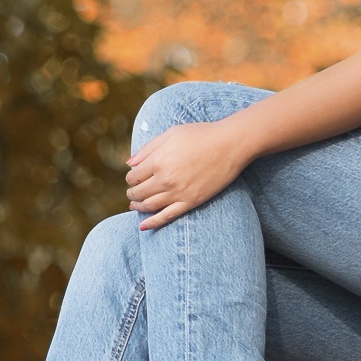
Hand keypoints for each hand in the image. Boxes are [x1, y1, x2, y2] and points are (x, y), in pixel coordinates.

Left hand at [127, 118, 251, 229]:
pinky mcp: (191, 202)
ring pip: (149, 206)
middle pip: (139, 192)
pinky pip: (167, 217)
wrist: (230, 145)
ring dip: (138, 206)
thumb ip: (148, 149)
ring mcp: (178, 193)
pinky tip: (143, 226)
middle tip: (132, 192)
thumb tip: (129, 163)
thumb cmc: (201, 135)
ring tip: (135, 204)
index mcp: (158, 161)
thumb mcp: (170, 134)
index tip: (134, 177)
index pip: (133, 177)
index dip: (131, 178)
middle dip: (132, 193)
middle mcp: (165, 180)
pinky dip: (153, 223)